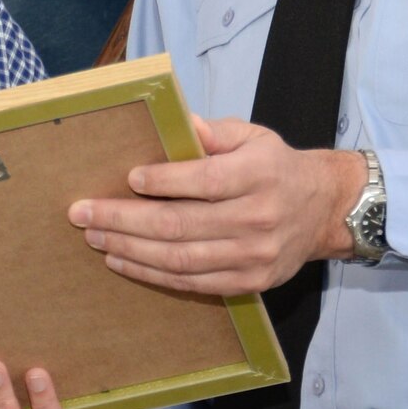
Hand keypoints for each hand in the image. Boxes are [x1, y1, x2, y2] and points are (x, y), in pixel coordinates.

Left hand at [67, 115, 363, 293]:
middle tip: (83, 213)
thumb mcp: (253, 136)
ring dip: (130, 249)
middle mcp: (258, 217)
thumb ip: (216, 132)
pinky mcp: (250, 281)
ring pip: (181, 258)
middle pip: (181, 224)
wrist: (324, 209)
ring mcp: (255, 256)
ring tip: (95, 237)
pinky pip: (193, 283)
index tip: (128, 178)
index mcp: (259, 175)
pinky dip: (153, 274)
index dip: (164, 181)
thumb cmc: (275, 166)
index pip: (205, 181)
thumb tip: (181, 125)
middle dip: (124, 219)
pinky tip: (123, 261)